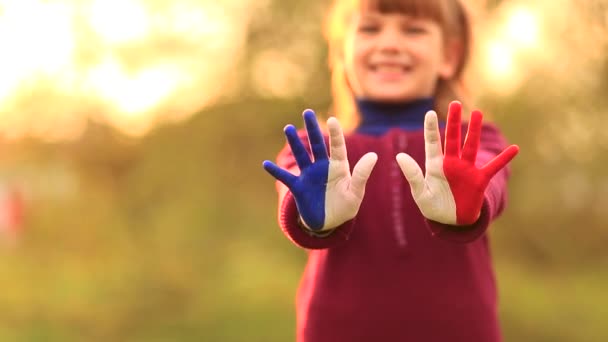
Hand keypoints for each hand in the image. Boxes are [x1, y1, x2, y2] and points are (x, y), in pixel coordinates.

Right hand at [263, 109, 377, 230]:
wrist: (330, 222)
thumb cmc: (346, 206)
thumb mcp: (356, 193)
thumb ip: (362, 175)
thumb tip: (373, 155)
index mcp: (338, 166)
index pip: (337, 146)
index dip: (335, 134)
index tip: (332, 120)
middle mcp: (322, 167)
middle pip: (316, 145)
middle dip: (312, 129)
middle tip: (307, 112)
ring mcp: (309, 176)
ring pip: (301, 156)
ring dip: (294, 143)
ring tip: (289, 128)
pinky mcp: (299, 187)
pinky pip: (285, 177)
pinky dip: (276, 171)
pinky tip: (266, 164)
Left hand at [396, 101, 518, 224]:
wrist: (450, 221)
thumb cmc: (432, 206)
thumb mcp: (420, 193)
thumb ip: (413, 175)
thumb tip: (400, 156)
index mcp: (435, 165)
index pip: (432, 143)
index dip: (431, 128)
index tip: (430, 113)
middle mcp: (451, 163)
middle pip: (452, 138)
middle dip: (453, 121)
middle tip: (455, 104)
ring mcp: (466, 170)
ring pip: (471, 146)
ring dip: (474, 131)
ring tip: (478, 113)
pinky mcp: (479, 180)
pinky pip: (493, 167)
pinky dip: (504, 159)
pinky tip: (515, 148)